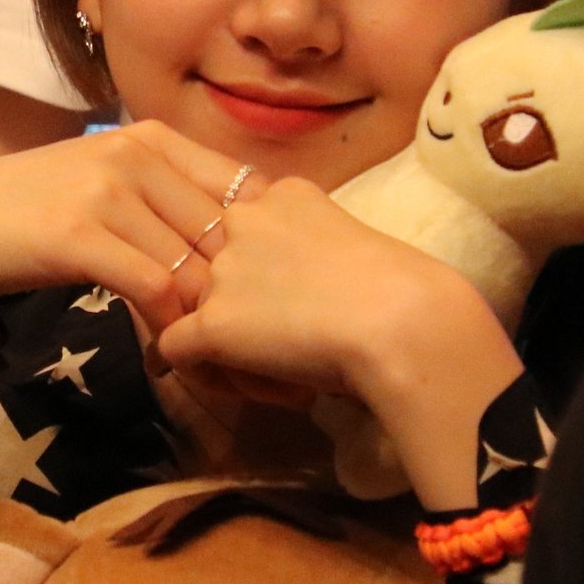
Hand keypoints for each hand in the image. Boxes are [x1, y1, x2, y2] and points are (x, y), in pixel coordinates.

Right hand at [0, 121, 262, 335]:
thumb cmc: (31, 215)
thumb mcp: (107, 187)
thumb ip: (169, 200)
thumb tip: (242, 241)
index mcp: (153, 138)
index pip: (245, 190)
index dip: (267, 249)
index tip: (272, 297)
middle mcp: (135, 153)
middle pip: (227, 234)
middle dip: (246, 296)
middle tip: (255, 346)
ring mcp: (105, 190)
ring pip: (195, 266)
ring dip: (208, 323)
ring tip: (212, 359)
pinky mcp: (77, 234)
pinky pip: (153, 289)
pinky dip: (169, 329)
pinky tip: (165, 354)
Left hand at [158, 182, 522, 507]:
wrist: (405, 323)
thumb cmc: (408, 290)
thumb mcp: (360, 246)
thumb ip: (321, 254)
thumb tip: (317, 292)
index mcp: (286, 195)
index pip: (247, 228)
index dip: (262, 270)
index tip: (298, 302)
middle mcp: (244, 220)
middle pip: (215, 263)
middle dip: (239, 302)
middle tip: (284, 340)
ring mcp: (223, 271)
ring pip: (194, 307)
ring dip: (225, 340)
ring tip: (275, 373)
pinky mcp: (212, 324)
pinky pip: (175, 349)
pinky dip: (201, 372)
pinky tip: (239, 387)